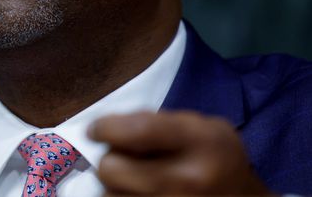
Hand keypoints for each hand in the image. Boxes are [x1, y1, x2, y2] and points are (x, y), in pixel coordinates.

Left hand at [88, 110, 270, 195]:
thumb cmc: (215, 155)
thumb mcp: (200, 125)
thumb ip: (157, 122)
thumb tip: (110, 128)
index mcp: (199, 142)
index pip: (139, 131)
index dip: (107, 127)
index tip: (95, 129)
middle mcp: (186, 180)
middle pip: (113, 169)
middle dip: (111, 159)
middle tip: (121, 156)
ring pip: (110, 196)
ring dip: (114, 185)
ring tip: (133, 179)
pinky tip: (136, 192)